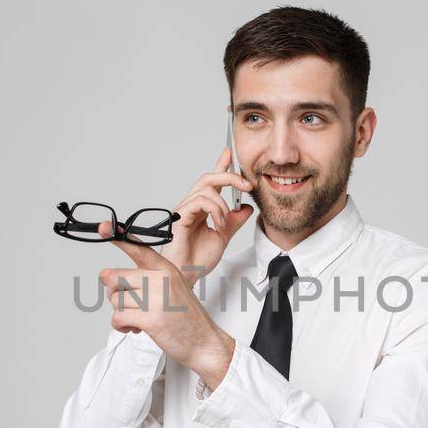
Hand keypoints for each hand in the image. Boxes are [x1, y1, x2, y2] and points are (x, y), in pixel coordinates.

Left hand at [99, 221, 236, 387]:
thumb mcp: (170, 288)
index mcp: (166, 268)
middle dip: (114, 294)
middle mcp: (161, 278)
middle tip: (127, 304)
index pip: (138, 248)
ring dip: (120, 313)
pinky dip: (120, 326)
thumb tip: (104, 275)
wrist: (204, 342)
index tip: (104, 226)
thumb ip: (142, 279)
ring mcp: (157, 298)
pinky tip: (134, 328)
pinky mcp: (152, 319)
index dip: (118, 237)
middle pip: (115, 277)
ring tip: (136, 319)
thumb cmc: (185, 317)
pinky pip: (118, 317)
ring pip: (115, 299)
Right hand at [161, 148, 255, 284]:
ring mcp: (184, 209)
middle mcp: (191, 205)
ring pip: (207, 188)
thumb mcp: (224, 235)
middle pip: (209, 178)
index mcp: (201, 208)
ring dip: (223, 204)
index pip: (212, 182)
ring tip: (224, 223)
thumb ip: (235, 220)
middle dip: (230, 176)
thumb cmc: (198, 259)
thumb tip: (247, 207)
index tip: (229, 153)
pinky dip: (215, 210)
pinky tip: (218, 224)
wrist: (189, 275)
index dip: (220, 165)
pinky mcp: (180, 216)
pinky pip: (200, 201)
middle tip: (247, 185)